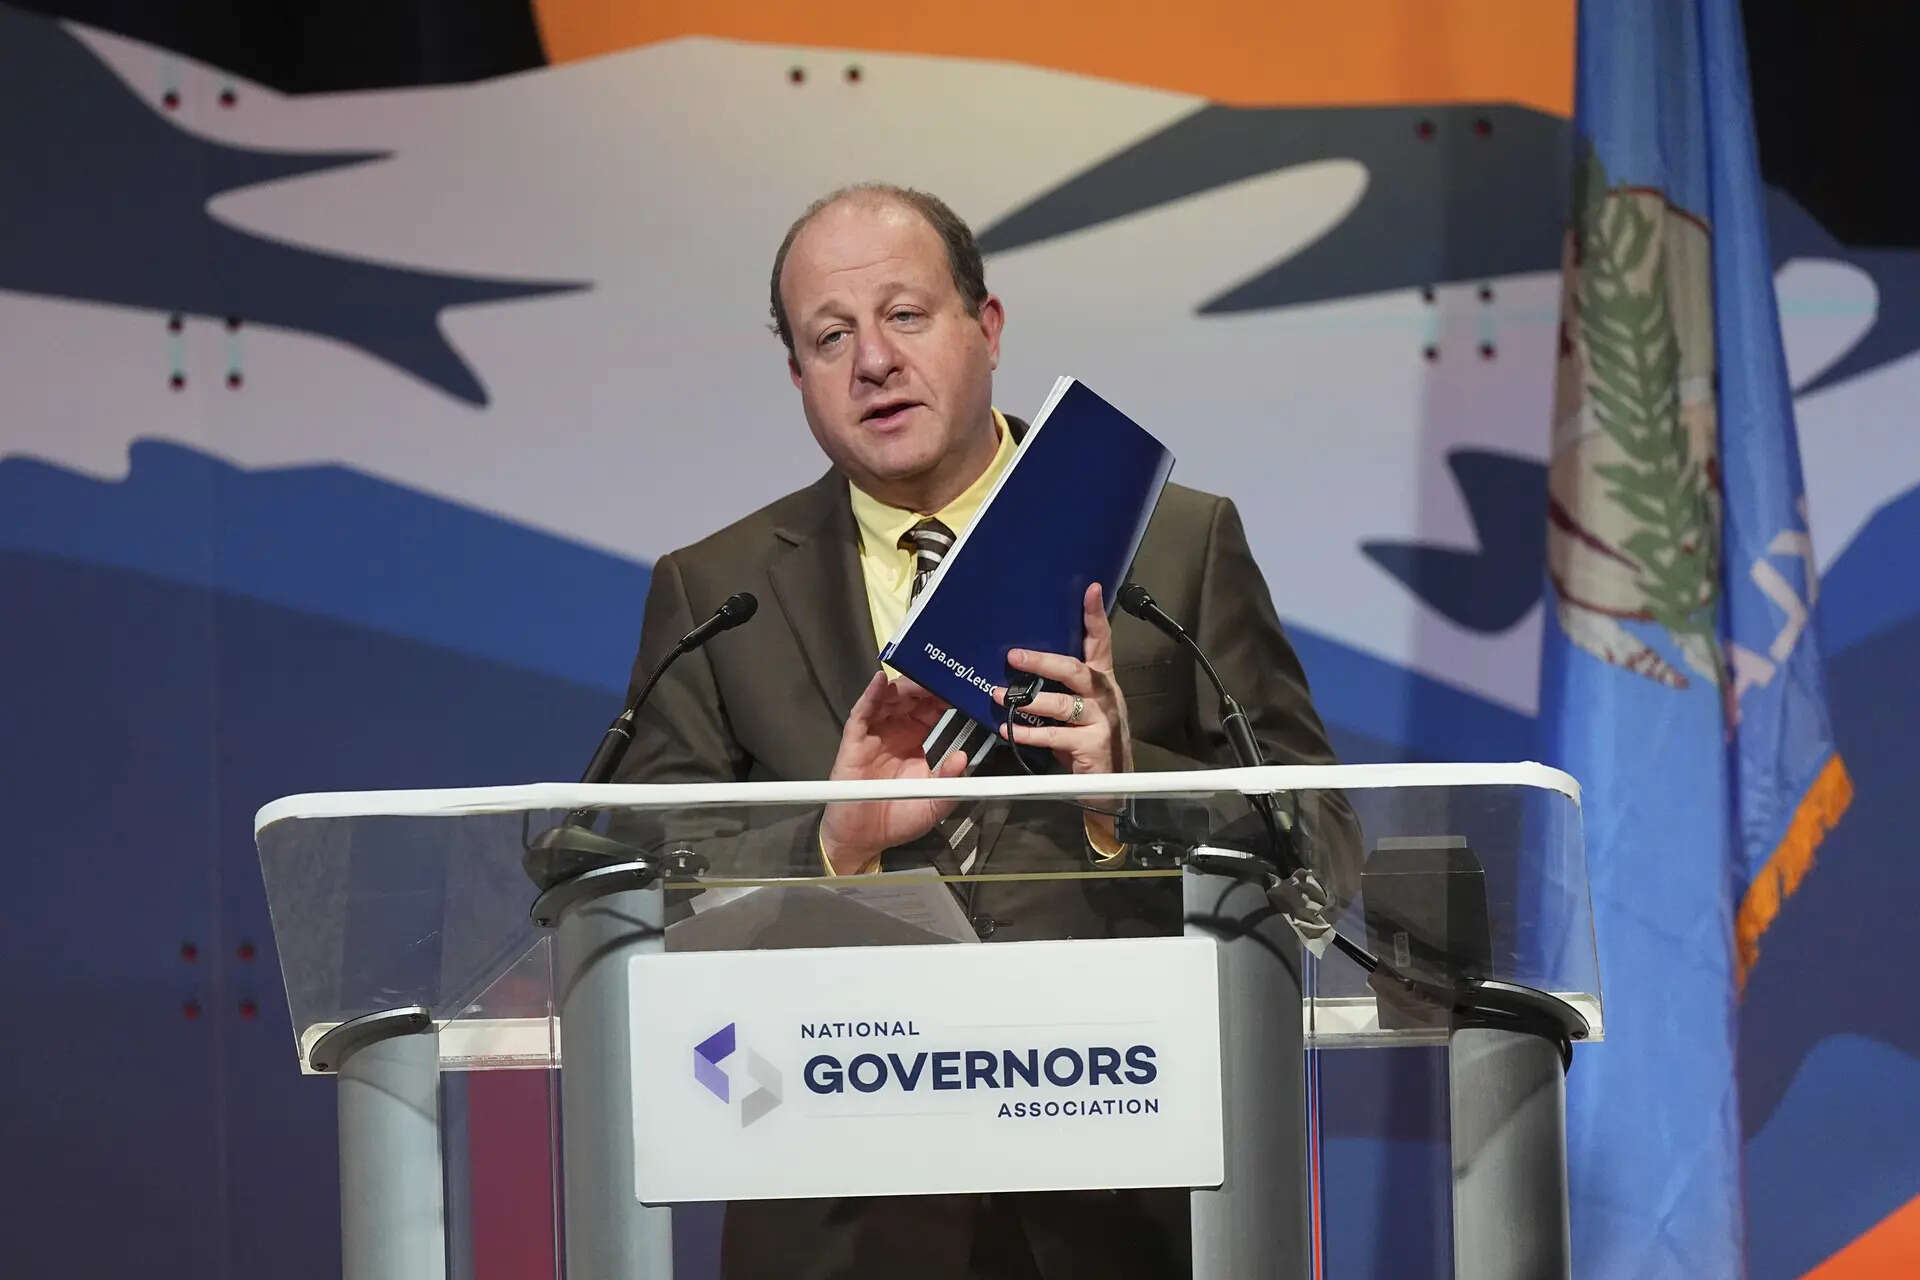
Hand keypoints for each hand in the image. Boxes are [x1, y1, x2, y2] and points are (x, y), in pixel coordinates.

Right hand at [820, 672, 969, 873]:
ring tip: (919, 679)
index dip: (947, 698)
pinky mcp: (855, 739)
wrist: (864, 840)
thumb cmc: (898, 819)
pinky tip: (880, 682)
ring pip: (890, 698)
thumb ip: (951, 782)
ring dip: (904, 686)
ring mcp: (876, 733)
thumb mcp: (935, 803)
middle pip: (913, 698)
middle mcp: (898, 732)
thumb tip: (963, 758)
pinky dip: (871, 694)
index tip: (963, 688)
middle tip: (943, 676)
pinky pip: (863, 711)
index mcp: (920, 743)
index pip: (935, 710)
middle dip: (928, 685)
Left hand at [992, 582, 1133, 777]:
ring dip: (1027, 699)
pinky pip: (1055, 735)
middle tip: (1013, 655)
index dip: (1095, 615)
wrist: (1113, 787)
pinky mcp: (1093, 745)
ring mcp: (1102, 720)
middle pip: (1074, 669)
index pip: (1100, 641)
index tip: (1091, 589)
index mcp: (1101, 681)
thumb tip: (1023, 667)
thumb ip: (1062, 689)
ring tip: (999, 695)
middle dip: (1042, 660)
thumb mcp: (1079, 710)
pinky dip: (1029, 733)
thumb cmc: (1090, 743)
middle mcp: (1104, 695)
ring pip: (1062, 703)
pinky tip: (1010, 730)